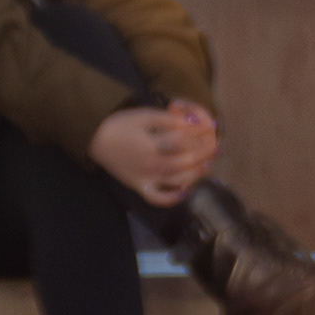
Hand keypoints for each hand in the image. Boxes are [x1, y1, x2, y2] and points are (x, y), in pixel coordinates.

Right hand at [90, 104, 219, 205]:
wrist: (97, 138)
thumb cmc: (122, 124)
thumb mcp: (145, 115)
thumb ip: (169, 120)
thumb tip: (193, 121)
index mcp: (150, 145)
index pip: (181, 141)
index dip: (198, 134)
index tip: (211, 127)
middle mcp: (150, 165)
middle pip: (183, 162)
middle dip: (203, 154)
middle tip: (217, 148)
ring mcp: (145, 179)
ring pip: (175, 181)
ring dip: (195, 175)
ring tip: (207, 166)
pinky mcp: (139, 187)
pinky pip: (157, 198)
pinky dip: (171, 198)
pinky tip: (185, 192)